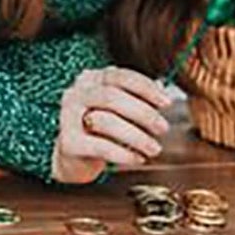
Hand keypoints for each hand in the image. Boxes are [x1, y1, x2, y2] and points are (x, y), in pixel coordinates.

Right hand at [52, 65, 171, 184]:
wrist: (72, 158)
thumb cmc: (99, 129)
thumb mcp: (117, 110)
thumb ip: (136, 97)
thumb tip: (161, 89)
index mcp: (90, 80)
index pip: (120, 76)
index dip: (146, 88)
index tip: (166, 102)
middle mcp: (76, 94)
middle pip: (112, 97)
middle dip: (143, 113)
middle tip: (162, 128)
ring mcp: (69, 118)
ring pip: (106, 121)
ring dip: (137, 136)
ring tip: (153, 148)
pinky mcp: (69, 143)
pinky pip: (101, 146)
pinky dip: (124, 153)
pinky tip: (137, 158)